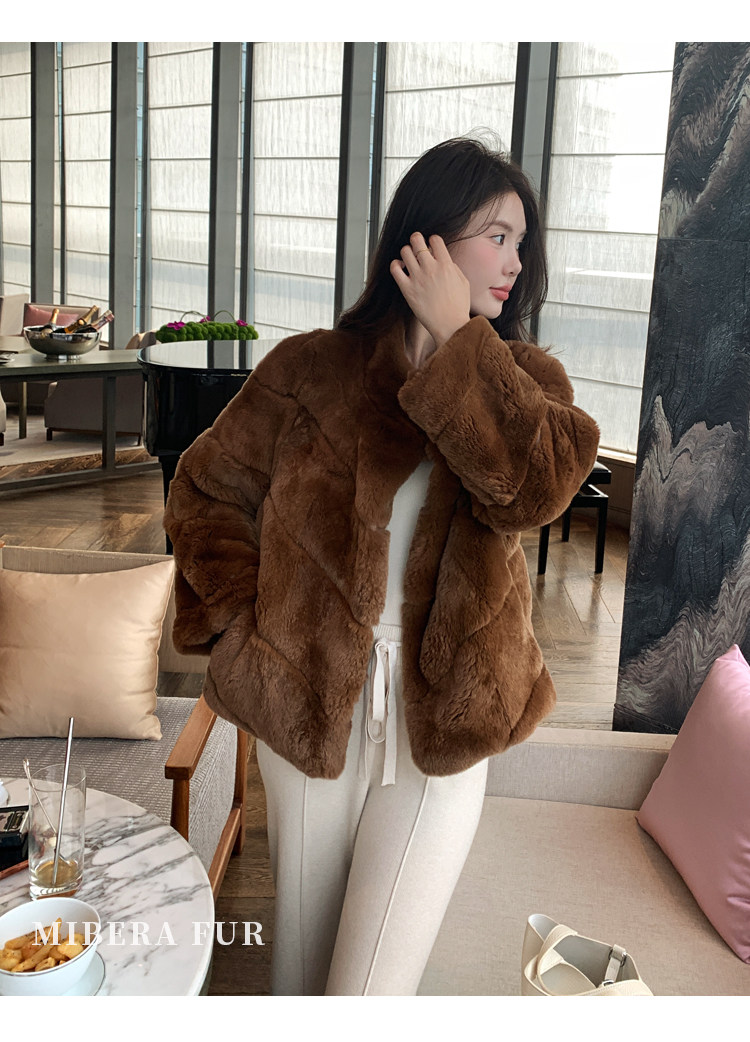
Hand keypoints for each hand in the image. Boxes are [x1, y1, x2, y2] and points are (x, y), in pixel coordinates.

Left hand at [390, 232, 470, 349]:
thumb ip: (453, 267)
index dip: (432, 240)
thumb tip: (444, 259)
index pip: (435, 239)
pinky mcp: (407, 289)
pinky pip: (394, 269)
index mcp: (446, 265)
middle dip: (416, 240)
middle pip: (417, 240)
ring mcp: (417, 278)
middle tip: (416, 245)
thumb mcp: (463, 283)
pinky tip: (400, 268)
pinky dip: (395, 265)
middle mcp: (431, 268)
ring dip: (406, 252)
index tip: (431, 246)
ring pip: (404, 251)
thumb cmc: (458, 308)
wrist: (450, 326)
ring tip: (409, 259)